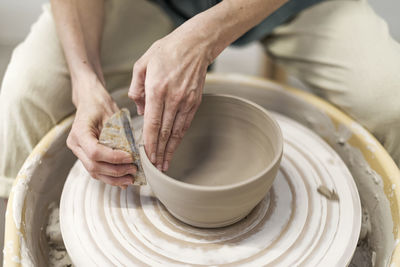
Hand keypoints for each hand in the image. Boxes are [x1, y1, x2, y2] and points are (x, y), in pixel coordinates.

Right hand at [67, 78, 136, 187]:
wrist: (89, 101)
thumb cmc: (100, 105)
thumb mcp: (112, 115)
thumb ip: (119, 134)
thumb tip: (134, 153)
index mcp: (79, 131)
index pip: (95, 152)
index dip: (114, 158)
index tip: (130, 158)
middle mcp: (75, 144)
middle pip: (94, 166)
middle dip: (116, 171)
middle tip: (134, 169)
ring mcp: (78, 152)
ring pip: (94, 172)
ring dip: (114, 178)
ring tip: (130, 178)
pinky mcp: (84, 156)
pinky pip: (96, 171)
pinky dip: (110, 177)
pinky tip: (123, 180)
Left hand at [128, 29, 209, 171]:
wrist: (195, 44)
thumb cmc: (166, 51)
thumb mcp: (142, 64)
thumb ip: (136, 88)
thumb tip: (139, 110)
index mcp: (157, 90)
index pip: (152, 124)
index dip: (149, 143)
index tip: (146, 157)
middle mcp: (173, 98)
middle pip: (164, 132)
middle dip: (159, 152)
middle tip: (155, 168)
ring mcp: (186, 101)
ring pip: (177, 131)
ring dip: (170, 150)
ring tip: (165, 164)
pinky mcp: (195, 102)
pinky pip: (186, 124)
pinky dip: (179, 138)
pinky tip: (174, 146)